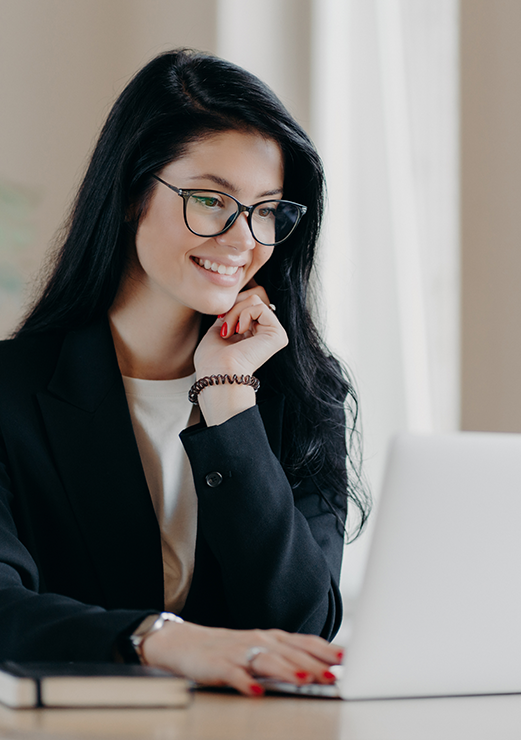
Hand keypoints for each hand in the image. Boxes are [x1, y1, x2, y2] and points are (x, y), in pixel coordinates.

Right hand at [142, 621, 342, 696]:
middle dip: (314, 664)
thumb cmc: (229, 648)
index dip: (326, 650)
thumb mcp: (261, 648)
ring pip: (268, 661)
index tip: (347, 659)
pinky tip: (257, 692)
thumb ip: (288, 656)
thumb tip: (323, 667)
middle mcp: (259, 641)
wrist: (186, 643)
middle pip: (291, 652)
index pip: (304, 642)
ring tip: (305, 680)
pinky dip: (246, 683)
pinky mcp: (220, 666)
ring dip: (288, 671)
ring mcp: (239, 652)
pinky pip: (235, 675)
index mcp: (271, 637)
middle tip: (334, 675)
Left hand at [194, 283, 286, 378]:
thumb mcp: (219, 329)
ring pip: (255, 299)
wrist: (217, 373)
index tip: (219, 320)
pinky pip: (260, 307)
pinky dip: (244, 314)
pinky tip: (239, 331)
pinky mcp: (278, 334)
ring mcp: (273, 334)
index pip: (247, 302)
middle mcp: (265, 333)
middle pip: (252, 298)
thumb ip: (230, 314)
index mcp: (252, 334)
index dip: (232, 304)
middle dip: (233, 307)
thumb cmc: (212, 360)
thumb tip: (235, 300)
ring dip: (236, 312)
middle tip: (224, 327)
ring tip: (229, 331)